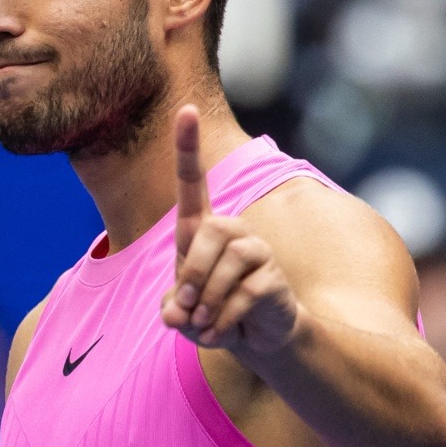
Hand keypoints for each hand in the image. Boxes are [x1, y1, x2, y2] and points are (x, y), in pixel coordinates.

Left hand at [160, 106, 303, 356]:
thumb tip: (177, 313)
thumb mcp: (181, 312)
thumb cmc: (212, 313)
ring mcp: (257, 250)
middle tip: (188, 308)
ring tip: (207, 323)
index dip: (188, 147)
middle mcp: (232, 231)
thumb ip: (172, 308)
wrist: (256, 337)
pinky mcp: (274, 276)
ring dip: (208, 301)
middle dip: (190, 275)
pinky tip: (227, 331)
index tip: (186, 109)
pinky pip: (244, 294)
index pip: (193, 182)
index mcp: (203, 229)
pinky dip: (226, 320)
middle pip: (207, 235)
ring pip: (227, 265)